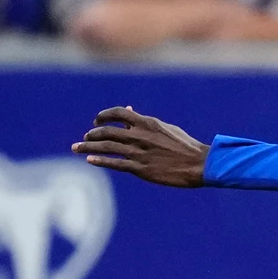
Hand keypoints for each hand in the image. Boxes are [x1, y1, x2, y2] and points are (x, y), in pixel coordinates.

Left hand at [72, 107, 208, 185]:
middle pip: (106, 131)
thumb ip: (145, 121)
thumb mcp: (166, 128)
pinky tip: (90, 160)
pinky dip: (100, 160)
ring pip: (106, 147)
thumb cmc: (185, 146)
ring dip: (88, 146)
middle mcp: (140, 136)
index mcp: (147, 123)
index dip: (103, 116)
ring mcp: (139, 152)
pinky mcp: (141, 168)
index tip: (96, 121)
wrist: (200, 164)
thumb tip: (129, 110)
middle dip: (92, 134)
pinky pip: (115, 163)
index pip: (118, 113)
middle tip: (85, 137)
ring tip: (76, 147)